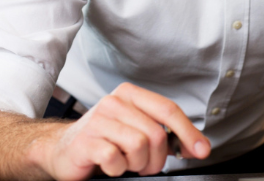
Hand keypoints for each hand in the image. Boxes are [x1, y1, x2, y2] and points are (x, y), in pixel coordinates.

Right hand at [29, 82, 210, 179]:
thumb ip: (164, 133)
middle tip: (145, 165)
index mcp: (130, 95)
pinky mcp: (86, 141)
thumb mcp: (136, 130)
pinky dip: (117, 169)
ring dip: (136, 164)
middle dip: (157, 158)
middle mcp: (114, 102)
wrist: (62, 151)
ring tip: (125, 163)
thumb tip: (195, 145)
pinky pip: (116, 159)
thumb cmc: (103, 141)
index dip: (189, 132)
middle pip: (157, 133)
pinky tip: (110, 165)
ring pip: (139, 146)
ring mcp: (98, 120)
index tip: (201, 150)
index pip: (168, 110)